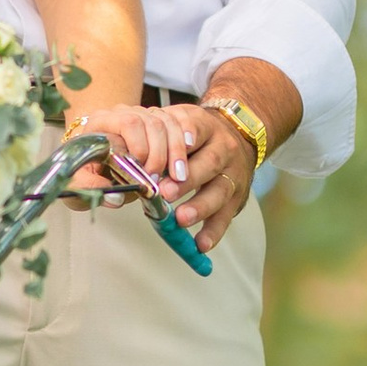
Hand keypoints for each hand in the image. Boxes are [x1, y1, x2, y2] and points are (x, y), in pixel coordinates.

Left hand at [69, 101, 194, 199]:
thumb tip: (115, 198)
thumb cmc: (86, 168)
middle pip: (152, 122)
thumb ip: (91, 188)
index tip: (143, 172)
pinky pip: (177, 125)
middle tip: (157, 179)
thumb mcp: (80, 180)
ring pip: (168, 123)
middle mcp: (123, 113)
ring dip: (176, 151)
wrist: (93, 159)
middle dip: (160, 154)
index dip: (141, 147)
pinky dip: (184, 142)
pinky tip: (185, 159)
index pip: (129, 123)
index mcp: (102, 121)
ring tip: (176, 176)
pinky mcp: (157, 122)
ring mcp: (142, 115)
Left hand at [165, 100, 258, 250]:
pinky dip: (213, 231)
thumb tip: (128, 155)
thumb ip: (160, 134)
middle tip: (165, 192)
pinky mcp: (235, 198)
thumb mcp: (181, 122)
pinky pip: (225, 216)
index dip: (185, 139)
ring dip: (200, 206)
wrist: (238, 136)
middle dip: (188, 179)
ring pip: (219, 191)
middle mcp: (223, 150)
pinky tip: (201, 244)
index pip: (196, 130)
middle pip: (209, 162)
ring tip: (181, 218)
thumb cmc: (197, 135)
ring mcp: (232, 175)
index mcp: (207, 128)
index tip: (177, 147)